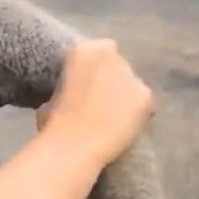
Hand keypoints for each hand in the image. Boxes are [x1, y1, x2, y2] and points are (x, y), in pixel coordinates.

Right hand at [36, 39, 153, 166]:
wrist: (72, 148)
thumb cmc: (53, 124)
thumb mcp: (52, 93)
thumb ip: (70, 83)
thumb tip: (75, 90)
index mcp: (83, 50)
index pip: (95, 52)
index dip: (91, 71)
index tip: (85, 87)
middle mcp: (111, 53)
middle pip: (116, 64)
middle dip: (110, 79)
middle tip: (100, 103)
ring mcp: (131, 75)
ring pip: (131, 83)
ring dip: (124, 95)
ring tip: (112, 118)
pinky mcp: (146, 96)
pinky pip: (143, 103)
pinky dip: (137, 113)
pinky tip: (124, 127)